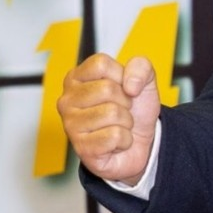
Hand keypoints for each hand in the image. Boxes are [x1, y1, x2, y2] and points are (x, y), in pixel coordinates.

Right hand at [57, 54, 160, 185]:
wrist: (140, 143)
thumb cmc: (135, 108)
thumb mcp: (144, 79)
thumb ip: (141, 66)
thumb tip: (130, 85)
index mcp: (77, 78)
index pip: (100, 64)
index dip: (121, 75)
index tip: (122, 87)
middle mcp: (67, 100)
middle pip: (107, 89)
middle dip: (125, 101)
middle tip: (121, 109)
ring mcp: (71, 125)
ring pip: (112, 113)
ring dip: (126, 121)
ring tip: (118, 125)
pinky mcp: (81, 148)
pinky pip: (115, 136)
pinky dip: (125, 139)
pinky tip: (115, 142)